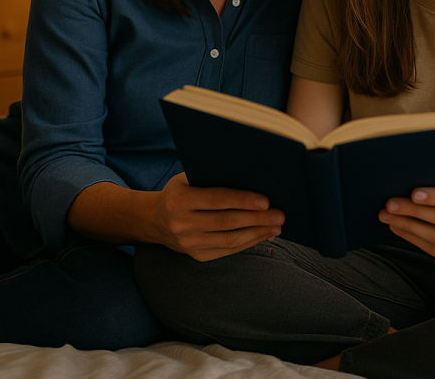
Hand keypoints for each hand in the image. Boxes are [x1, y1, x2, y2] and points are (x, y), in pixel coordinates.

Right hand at [153, 173, 284, 260]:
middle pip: (227, 222)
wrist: (154, 220)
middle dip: (257, 219)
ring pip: (230, 240)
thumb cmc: (180, 191)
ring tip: (277, 226)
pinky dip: (249, 242)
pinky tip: (263, 234)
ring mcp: (189, 244)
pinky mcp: (197, 256)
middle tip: (280, 214)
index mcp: (179, 200)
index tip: (266, 201)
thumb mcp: (188, 178)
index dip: (243, 200)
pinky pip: (228, 250)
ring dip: (257, 233)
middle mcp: (182, 224)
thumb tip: (252, 178)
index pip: (217, 200)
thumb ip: (212, 177)